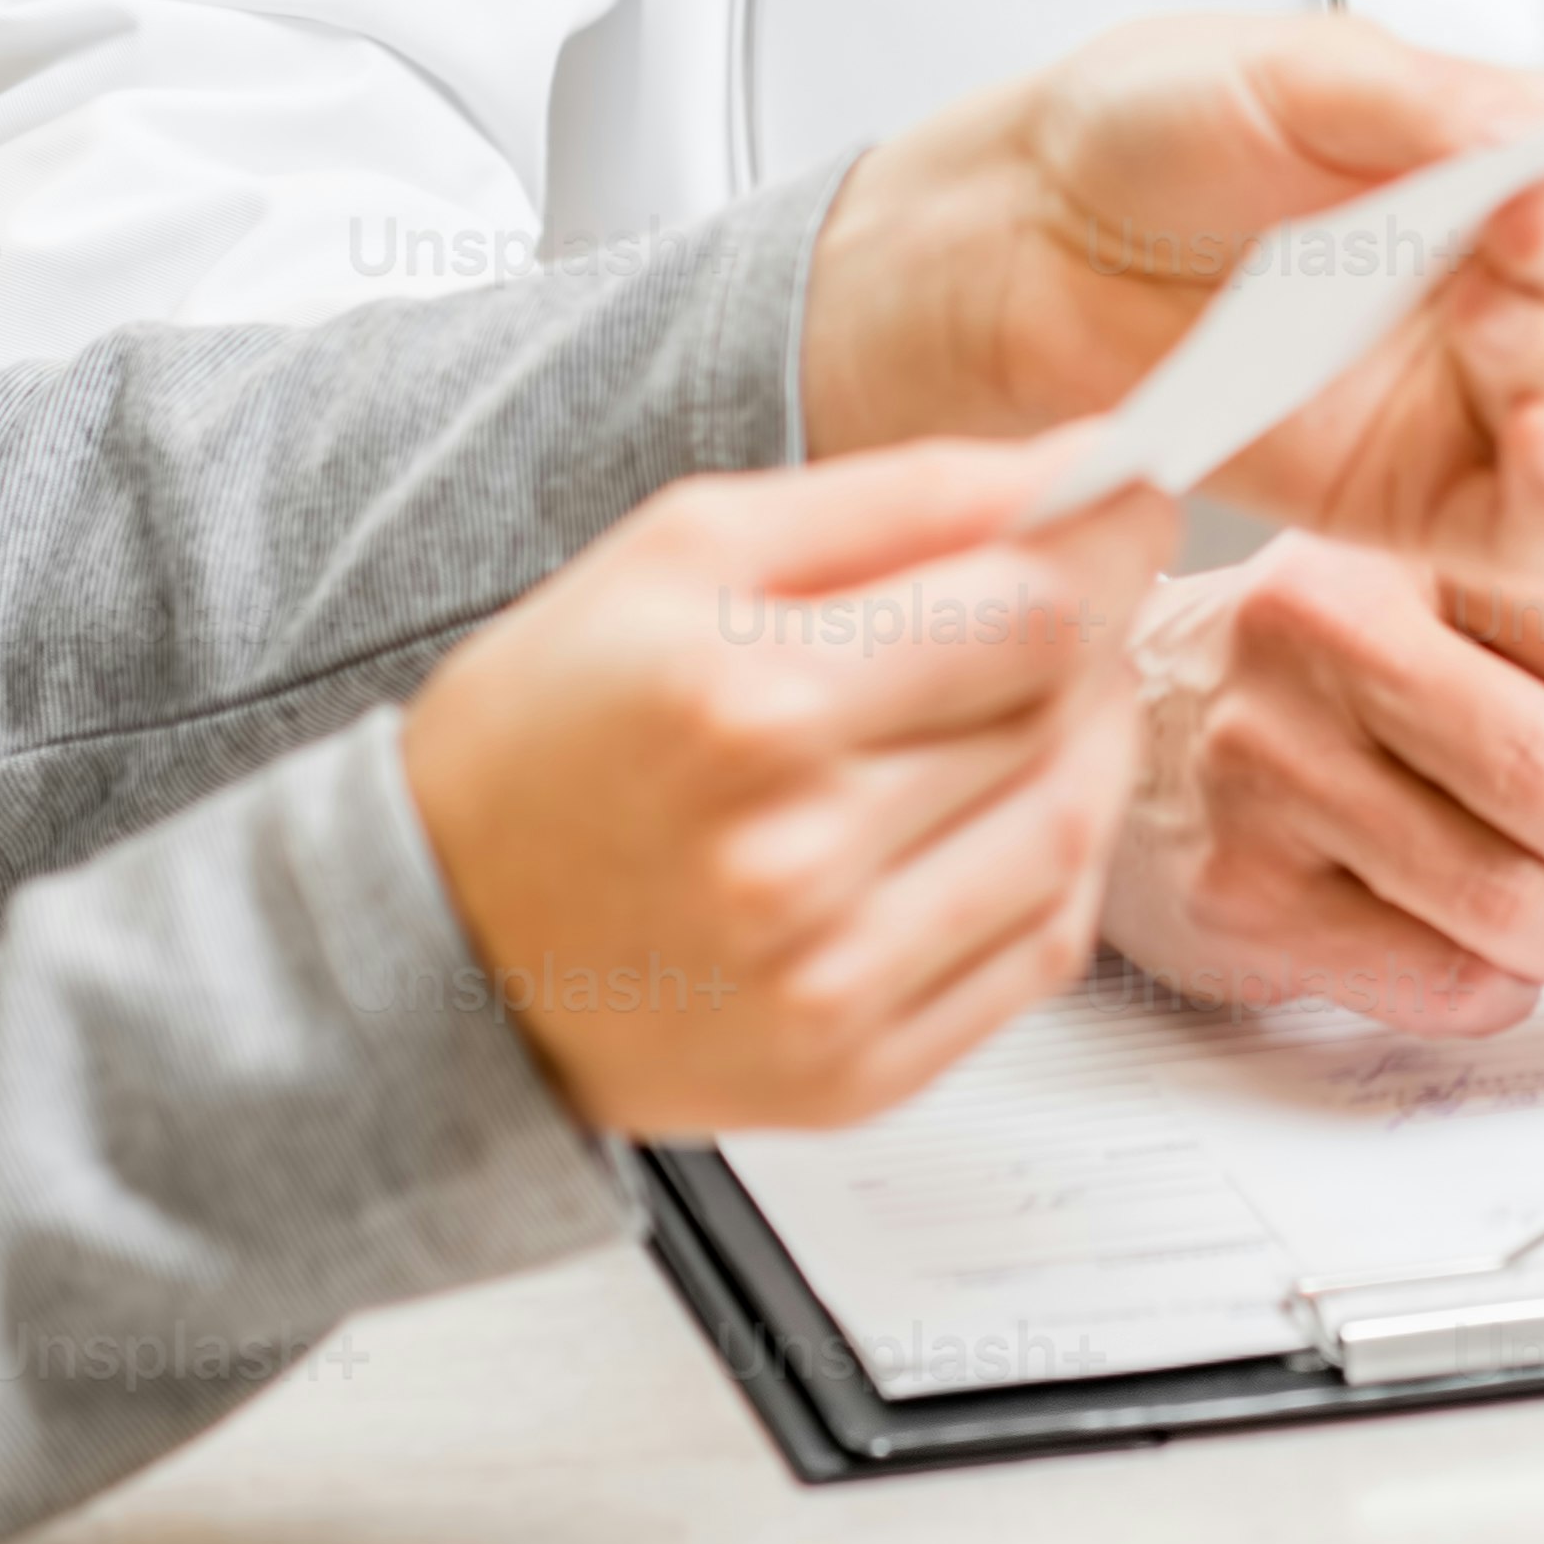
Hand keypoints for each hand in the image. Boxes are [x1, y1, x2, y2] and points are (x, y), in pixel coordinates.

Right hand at [404, 439, 1183, 1136]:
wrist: (429, 934)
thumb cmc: (542, 729)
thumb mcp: (685, 548)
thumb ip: (896, 496)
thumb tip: (1072, 470)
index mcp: (749, 700)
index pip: (1028, 611)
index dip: (1100, 543)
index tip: (1115, 508)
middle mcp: (797, 852)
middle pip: (1056, 712)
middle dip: (1086, 636)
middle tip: (1056, 600)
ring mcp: (830, 980)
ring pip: (1068, 832)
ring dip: (1087, 747)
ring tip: (1030, 700)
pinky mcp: (853, 1073)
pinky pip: (1035, 955)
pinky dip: (1053, 867)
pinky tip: (996, 811)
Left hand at [797, 8, 1543, 577]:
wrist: (1009, 252)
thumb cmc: (1135, 136)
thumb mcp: (1287, 71)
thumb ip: (1424, 107)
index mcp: (1490, 153)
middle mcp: (1491, 276)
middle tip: (1516, 234)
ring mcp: (1454, 393)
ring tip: (1485, 329)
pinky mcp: (1408, 499)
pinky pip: (1523, 527)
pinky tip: (1520, 446)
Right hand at [1101, 531, 1543, 1032]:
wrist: (1134, 719)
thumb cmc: (1336, 672)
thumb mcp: (1474, 617)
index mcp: (1424, 546)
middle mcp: (1331, 631)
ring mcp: (1268, 761)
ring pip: (1517, 905)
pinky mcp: (1240, 888)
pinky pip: (1444, 982)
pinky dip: (1503, 984)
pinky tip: (1472, 934)